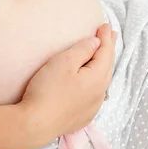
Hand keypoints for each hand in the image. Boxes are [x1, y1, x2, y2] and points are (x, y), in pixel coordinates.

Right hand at [18, 24, 116, 142]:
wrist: (36, 123)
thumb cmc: (47, 90)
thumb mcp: (64, 62)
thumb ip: (83, 50)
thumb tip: (96, 42)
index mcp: (97, 78)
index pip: (105, 52)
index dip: (106, 37)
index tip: (106, 25)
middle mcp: (99, 93)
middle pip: (107, 66)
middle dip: (109, 50)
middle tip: (111, 36)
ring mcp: (92, 107)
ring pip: (102, 82)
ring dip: (103, 66)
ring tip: (103, 57)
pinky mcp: (82, 117)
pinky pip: (95, 95)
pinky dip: (96, 83)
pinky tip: (92, 83)